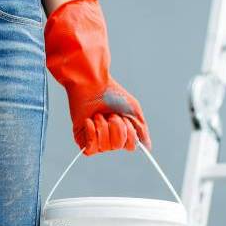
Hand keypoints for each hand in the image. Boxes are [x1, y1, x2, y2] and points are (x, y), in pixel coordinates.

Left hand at [45, 0, 150, 155]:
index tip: (124, 119)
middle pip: (118, 147)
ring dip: (104, 127)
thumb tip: (147, 148)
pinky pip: (88, 148)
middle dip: (117, 127)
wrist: (90, 77)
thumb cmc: (110, 89)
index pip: (128, 147)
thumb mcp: (133, 107)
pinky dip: (91, 134)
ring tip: (99, 113)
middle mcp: (105, 134)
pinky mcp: (78, 134)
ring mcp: (91, 135)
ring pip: (104, 147)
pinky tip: (90, 120)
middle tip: (110, 113)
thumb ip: (141, 128)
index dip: (128, 136)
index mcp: (118, 130)